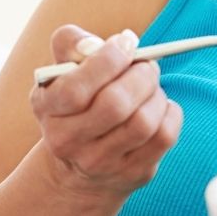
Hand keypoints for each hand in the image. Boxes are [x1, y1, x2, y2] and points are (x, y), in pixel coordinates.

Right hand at [30, 25, 182, 198]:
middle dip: (141, 75)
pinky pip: (164, 136)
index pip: (75, 89)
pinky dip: (170, 112)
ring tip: (151, 86)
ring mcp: (99, 163)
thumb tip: (111, 42)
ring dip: (156, 94)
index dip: (108, 60)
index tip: (126, 43)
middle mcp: (67, 141)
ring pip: (143, 122)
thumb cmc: (77, 99)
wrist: (77, 163)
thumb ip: (73, 43)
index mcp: (47, 108)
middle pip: (115, 105)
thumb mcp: (63, 69)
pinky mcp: (132, 173)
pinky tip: (158, 107)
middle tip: (147, 64)